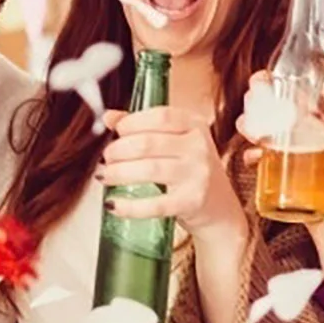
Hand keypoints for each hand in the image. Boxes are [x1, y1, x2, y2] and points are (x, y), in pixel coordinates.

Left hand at [100, 104, 246, 242]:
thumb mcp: (175, 141)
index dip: (132, 122)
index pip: (160, 116)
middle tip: (106, 158)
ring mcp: (197, 175)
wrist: (219, 207)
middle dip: (118, 150)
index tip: (117, 132)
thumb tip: (108, 117)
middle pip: (148, 143)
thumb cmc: (190, 169)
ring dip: (118, 173)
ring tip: (104, 176)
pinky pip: (154, 204)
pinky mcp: (191, 202)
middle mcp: (199, 147)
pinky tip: (113, 204)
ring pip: (148, 170)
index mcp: (195, 125)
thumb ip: (143, 126)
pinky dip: (129, 206)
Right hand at [240, 76, 323, 281]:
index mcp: (312, 117)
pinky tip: (254, 157)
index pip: (288, 91)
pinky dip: (250, 154)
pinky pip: (255, 157)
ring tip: (254, 132)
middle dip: (255, 103)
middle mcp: (294, 129)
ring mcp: (282, 149)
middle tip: (254, 105)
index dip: (271, 83)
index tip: (263, 80)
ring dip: (248, 126)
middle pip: (267, 108)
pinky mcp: (274, 169)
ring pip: (257, 130)